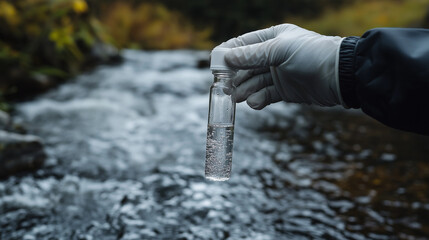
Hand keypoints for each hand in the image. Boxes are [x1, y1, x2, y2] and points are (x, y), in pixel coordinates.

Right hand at [218, 24, 343, 108]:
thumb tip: (226, 58)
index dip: (229, 54)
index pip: (244, 43)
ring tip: (237, 98)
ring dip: (245, 90)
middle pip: (246, 66)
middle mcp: (274, 55)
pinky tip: (255, 103)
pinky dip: (258, 100)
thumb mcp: (279, 50)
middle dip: (235, 76)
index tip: (215, 65)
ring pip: (254, 82)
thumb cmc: (311, 55)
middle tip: (225, 88)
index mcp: (273, 37)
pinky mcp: (284, 90)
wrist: (340, 77)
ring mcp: (279, 73)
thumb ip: (251, 55)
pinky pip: (265, 95)